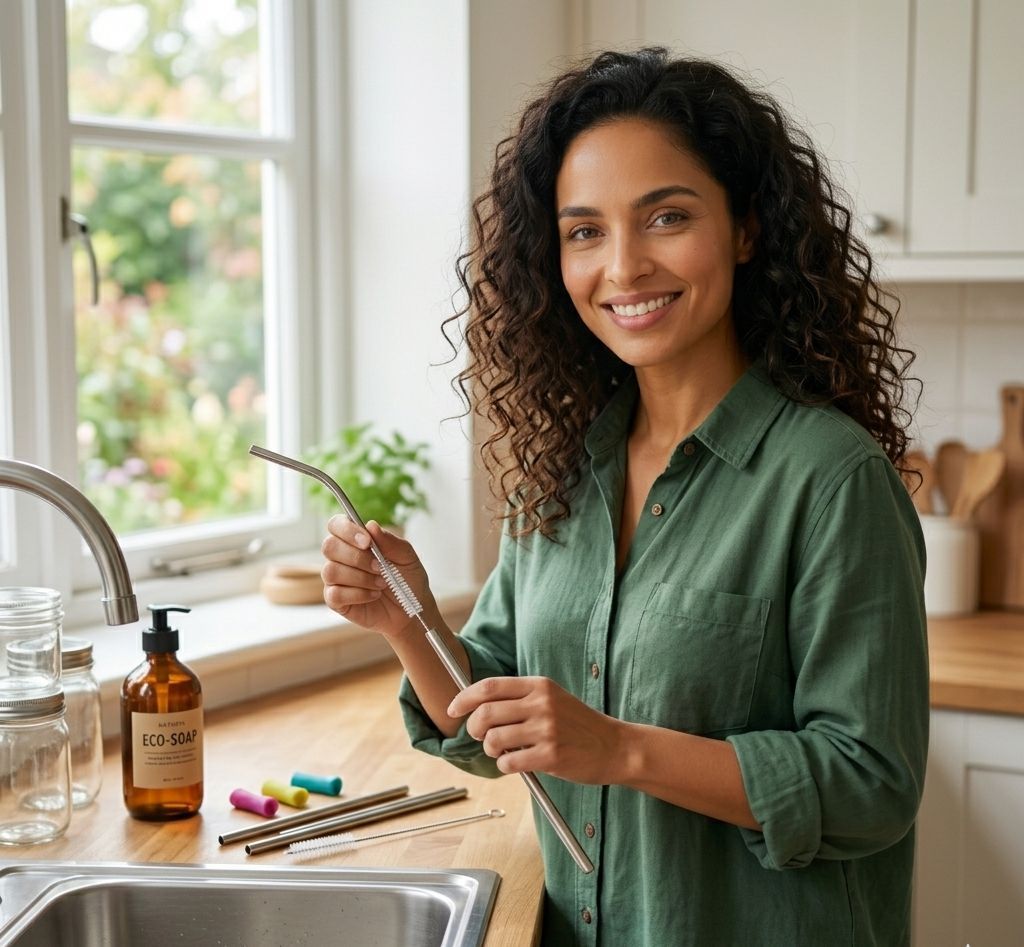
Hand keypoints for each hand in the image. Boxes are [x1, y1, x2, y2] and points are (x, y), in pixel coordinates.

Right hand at [321, 517, 434, 637]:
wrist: (411, 610)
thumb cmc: (407, 579)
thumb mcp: (406, 556)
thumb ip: (390, 541)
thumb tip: (370, 525)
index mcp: (354, 540)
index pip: (336, 525)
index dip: (347, 530)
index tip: (367, 541)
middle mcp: (340, 557)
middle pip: (329, 546)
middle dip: (357, 557)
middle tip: (379, 567)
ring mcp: (335, 579)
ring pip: (331, 571)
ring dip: (360, 577)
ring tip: (381, 583)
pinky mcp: (336, 601)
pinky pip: (335, 594)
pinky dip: (358, 594)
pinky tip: (373, 595)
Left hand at [447, 676, 626, 784]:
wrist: (615, 746)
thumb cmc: (578, 725)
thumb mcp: (552, 699)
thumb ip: (520, 699)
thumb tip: (478, 706)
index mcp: (539, 685)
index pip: (489, 686)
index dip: (464, 698)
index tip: (453, 710)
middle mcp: (541, 703)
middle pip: (486, 713)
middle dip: (474, 729)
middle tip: (481, 737)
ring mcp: (546, 729)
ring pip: (494, 739)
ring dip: (490, 750)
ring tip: (502, 752)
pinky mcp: (551, 755)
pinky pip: (510, 762)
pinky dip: (506, 766)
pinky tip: (516, 764)